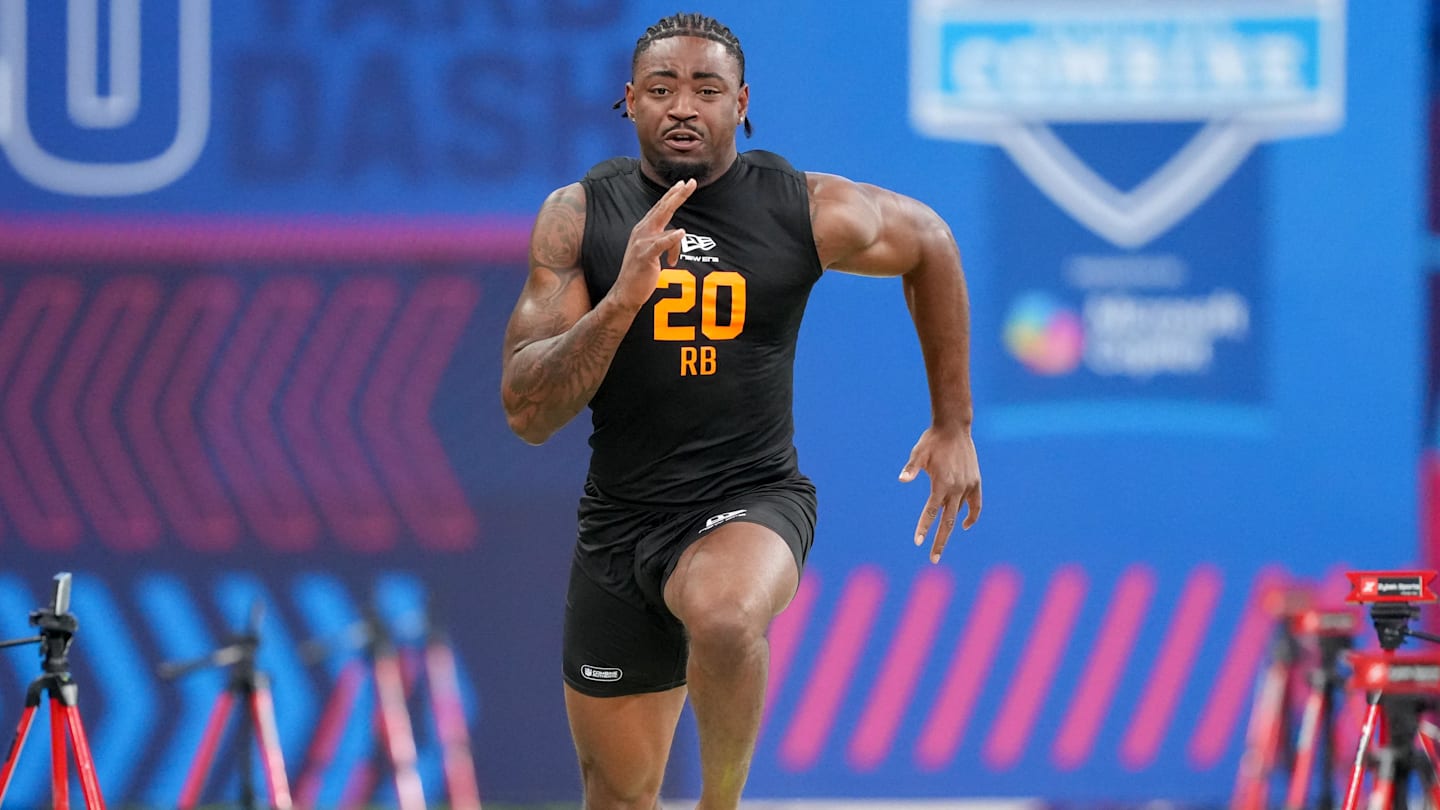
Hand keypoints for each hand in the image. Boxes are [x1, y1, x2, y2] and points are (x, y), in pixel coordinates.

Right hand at [612, 179, 696, 309]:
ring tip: (671, 262)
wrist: (625, 292)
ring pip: (666, 228)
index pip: (660, 208)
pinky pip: (661, 243)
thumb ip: (664, 239)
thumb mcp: (653, 251)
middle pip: (663, 209)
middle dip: (678, 195)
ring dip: (675, 246)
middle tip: (691, 182)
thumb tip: (679, 235)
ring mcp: (642, 242)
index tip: (684, 183)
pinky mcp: (645, 255)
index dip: (672, 194)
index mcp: (644, 229)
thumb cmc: (641, 273)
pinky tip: (682, 232)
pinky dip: (672, 238)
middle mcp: (642, 231)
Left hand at [899, 426, 980, 563]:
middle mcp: (956, 488)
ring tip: (942, 543)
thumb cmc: (932, 441)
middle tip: (934, 559)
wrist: (955, 427)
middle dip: (940, 542)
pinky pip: (976, 505)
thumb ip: (911, 468)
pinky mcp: (975, 482)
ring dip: (952, 530)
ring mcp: (968, 486)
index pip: (931, 512)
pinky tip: (964, 524)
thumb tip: (902, 479)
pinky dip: (972, 516)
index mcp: (942, 484)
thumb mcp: (919, 453)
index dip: (924, 527)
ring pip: (960, 514)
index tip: (917, 542)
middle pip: (948, 522)